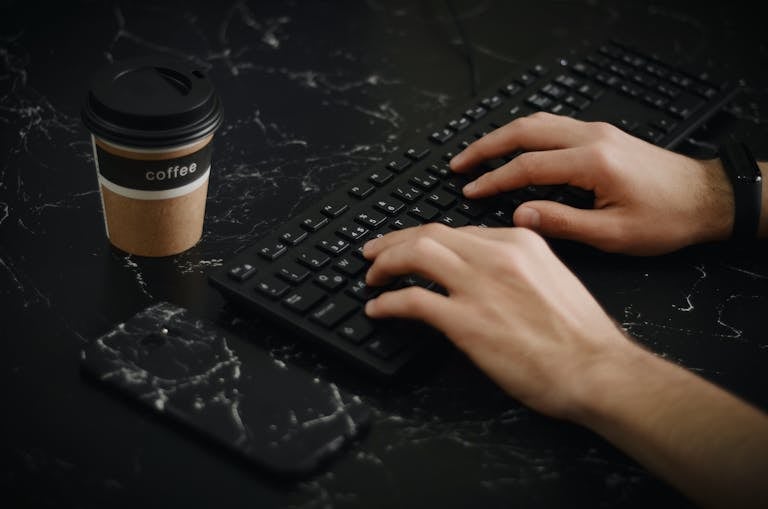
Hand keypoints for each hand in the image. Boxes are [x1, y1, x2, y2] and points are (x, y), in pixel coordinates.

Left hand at [363, 223, 635, 418]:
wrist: (597, 369)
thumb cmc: (581, 335)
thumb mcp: (552, 279)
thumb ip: (517, 268)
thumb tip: (484, 276)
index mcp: (521, 242)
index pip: (459, 230)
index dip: (427, 239)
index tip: (414, 248)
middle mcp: (497, 255)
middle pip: (429, 233)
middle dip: (395, 241)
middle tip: (374, 252)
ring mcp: (479, 285)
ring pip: (415, 254)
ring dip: (385, 263)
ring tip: (372, 276)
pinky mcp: (466, 321)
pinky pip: (412, 300)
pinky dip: (388, 302)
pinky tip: (378, 309)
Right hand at [450, 112, 733, 254]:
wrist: (706, 198)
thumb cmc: (666, 219)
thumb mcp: (613, 234)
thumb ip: (563, 223)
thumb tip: (521, 216)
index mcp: (593, 163)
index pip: (527, 167)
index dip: (494, 180)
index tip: (469, 191)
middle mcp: (592, 138)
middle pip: (524, 132)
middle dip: (486, 147)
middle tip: (458, 163)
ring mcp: (597, 132)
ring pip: (537, 123)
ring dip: (502, 136)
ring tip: (477, 154)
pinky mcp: (602, 135)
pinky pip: (553, 125)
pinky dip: (524, 134)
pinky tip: (513, 147)